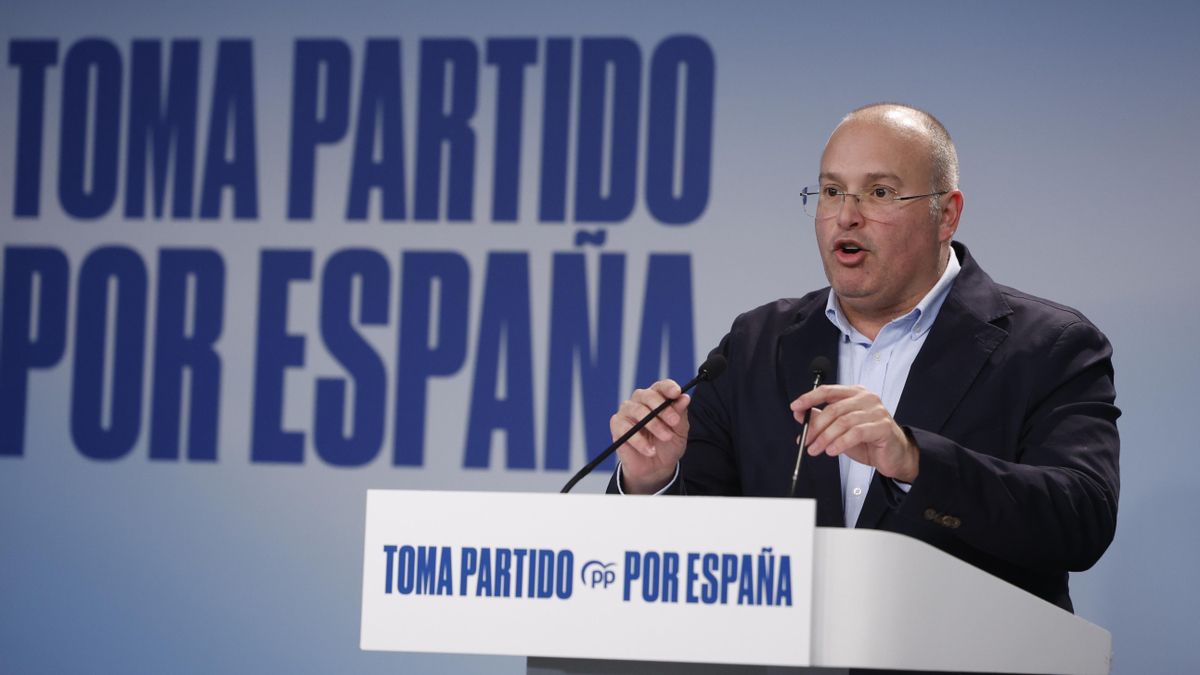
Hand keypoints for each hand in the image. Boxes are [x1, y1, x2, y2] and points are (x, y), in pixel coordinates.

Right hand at [610, 380, 690, 493]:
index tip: (677, 393)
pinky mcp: (617, 426)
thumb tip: (684, 398)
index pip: (661, 386)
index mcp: (657, 398)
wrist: (656, 468)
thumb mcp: (680, 431)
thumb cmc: (668, 445)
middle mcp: (640, 401)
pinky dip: (640, 441)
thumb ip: (680, 414)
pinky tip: (651, 451)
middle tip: (674, 421)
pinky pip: (626, 428)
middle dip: (662, 408)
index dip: (668, 387)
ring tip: (665, 438)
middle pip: (648, 395)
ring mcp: (627, 412)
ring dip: (654, 424)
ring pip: (637, 410)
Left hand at [790, 385, 918, 482]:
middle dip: (815, 426)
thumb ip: (821, 419)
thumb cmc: (867, 441)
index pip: (827, 390)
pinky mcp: (883, 426)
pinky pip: (856, 433)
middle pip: (833, 409)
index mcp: (854, 393)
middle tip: (805, 441)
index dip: (809, 398)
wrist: (893, 456)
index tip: (795, 407)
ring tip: (816, 450)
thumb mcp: (839, 429)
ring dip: (825, 438)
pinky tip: (832, 451)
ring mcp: (876, 411)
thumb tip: (799, 414)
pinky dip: (840, 443)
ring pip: (843, 422)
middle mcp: (866, 398)